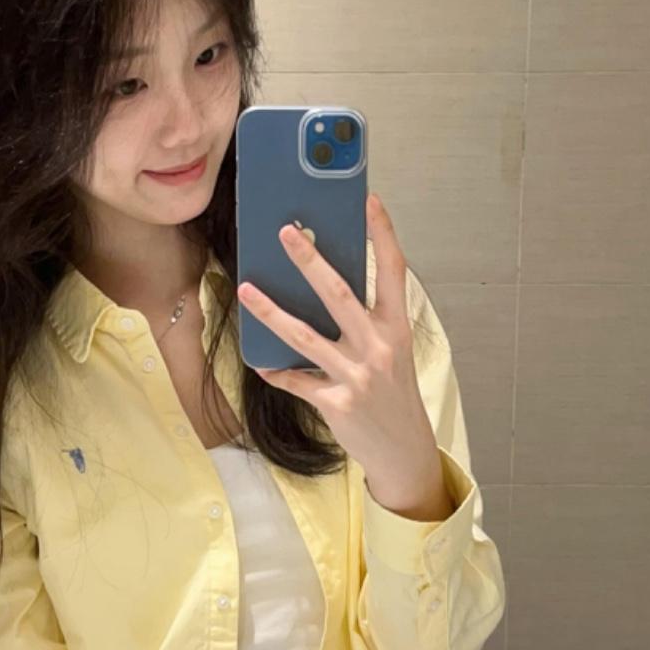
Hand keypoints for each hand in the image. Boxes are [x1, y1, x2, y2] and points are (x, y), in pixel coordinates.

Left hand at [237, 192, 439, 485]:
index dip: (383, 234)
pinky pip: (296, 380)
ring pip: (305, 336)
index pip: (392, 271)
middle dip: (310, 261)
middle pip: (339, 295)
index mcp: (395, 327)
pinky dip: (277, 370)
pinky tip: (261, 362)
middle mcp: (379, 347)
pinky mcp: (336, 403)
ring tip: (247, 289)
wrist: (403, 448)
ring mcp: (357, 376)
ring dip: (271, 312)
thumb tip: (323, 284)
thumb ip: (366, 320)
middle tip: (286, 232)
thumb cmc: (392, 392)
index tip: (370, 200)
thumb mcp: (391, 350)